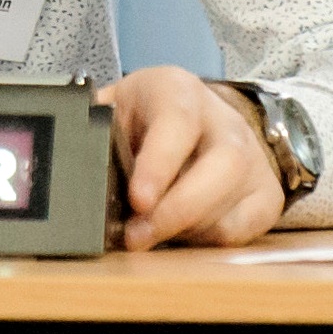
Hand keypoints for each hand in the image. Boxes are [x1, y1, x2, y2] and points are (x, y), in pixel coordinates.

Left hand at [94, 67, 285, 249]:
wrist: (194, 121)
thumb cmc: (142, 121)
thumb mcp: (113, 112)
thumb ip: (93, 135)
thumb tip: (67, 164)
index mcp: (178, 91)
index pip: (178, 120)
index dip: (159, 163)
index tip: (137, 200)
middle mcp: (224, 121)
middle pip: (222, 164)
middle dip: (178, 209)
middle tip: (137, 237)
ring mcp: (252, 158)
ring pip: (234, 199)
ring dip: (187, 229)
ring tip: (148, 238)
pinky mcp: (265, 194)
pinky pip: (244, 229)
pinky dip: (209, 242)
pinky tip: (181, 237)